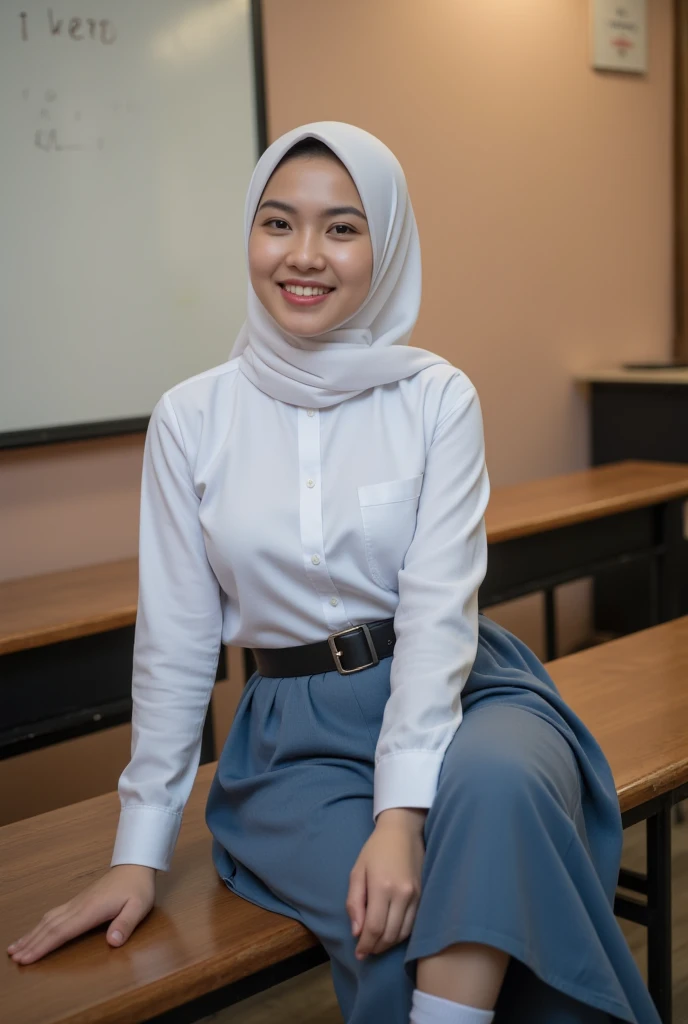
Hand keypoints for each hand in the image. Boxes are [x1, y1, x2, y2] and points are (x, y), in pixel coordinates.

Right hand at [7, 864, 155, 964]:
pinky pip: (54, 914)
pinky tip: (35, 931)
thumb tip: (113, 942)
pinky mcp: (79, 901)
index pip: (62, 931)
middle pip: (49, 926)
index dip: (43, 946)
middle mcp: (79, 906)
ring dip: (31, 934)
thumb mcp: (139, 907)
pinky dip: (40, 925)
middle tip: (13, 958)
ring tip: (15, 948)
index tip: (26, 959)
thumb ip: (126, 924)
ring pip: (48, 919)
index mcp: (91, 910)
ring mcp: (77, 902)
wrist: (136, 865)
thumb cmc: (138, 888)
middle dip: (30, 943)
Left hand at [346, 808, 425, 959]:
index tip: (358, 954)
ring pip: (403, 934)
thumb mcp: (357, 871)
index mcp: (382, 887)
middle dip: (376, 947)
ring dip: (388, 944)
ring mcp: (416, 896)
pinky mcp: (423, 896)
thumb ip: (354, 902)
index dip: (365, 945)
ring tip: (377, 944)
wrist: (403, 831)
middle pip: (389, 935)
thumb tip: (357, 932)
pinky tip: (391, 933)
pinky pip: (413, 925)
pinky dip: (401, 934)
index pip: (374, 928)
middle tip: (366, 950)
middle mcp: (402, 894)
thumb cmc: (375, 849)